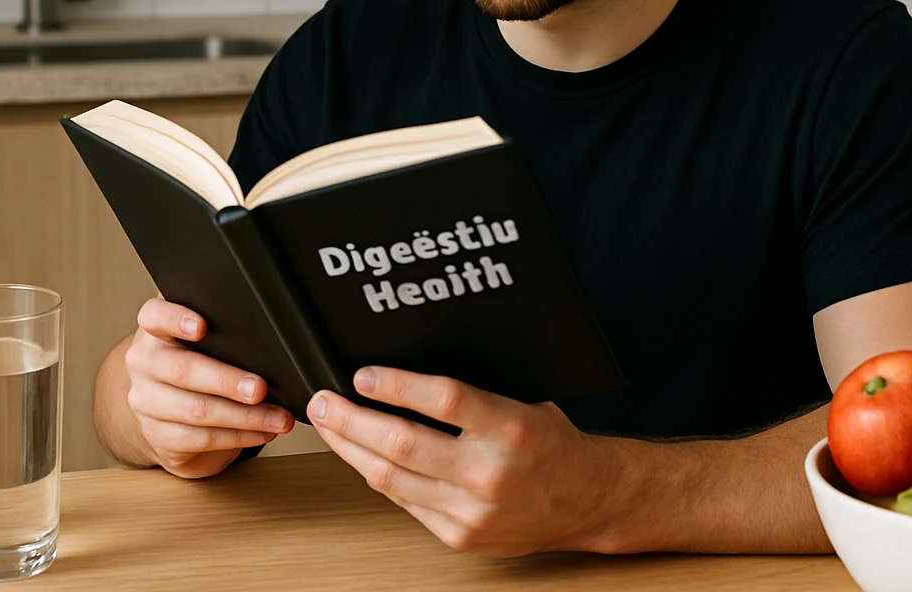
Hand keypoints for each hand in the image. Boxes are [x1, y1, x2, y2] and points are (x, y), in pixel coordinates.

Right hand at [123, 296, 294, 478]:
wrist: (171, 413)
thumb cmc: (202, 364)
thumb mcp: (209, 342)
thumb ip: (226, 333)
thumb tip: (275, 345)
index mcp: (156, 330)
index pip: (155, 316)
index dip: (175, 320)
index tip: (201, 327)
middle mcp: (145, 363)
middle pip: (182, 369)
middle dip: (227, 380)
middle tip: (260, 388)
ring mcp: (146, 401)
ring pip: (196, 410)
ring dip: (245, 416)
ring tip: (278, 418)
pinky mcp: (157, 435)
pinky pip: (200, 438)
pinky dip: (238, 437)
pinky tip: (261, 432)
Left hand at [307, 368, 623, 556]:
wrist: (587, 500)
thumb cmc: (551, 446)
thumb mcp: (522, 404)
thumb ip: (473, 396)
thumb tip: (405, 375)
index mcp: (511, 428)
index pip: (443, 400)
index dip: (396, 385)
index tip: (363, 374)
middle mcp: (490, 471)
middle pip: (402, 442)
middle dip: (352, 419)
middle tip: (325, 401)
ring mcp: (472, 510)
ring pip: (391, 477)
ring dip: (351, 449)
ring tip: (330, 426)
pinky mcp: (460, 535)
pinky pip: (405, 501)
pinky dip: (377, 476)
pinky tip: (362, 458)